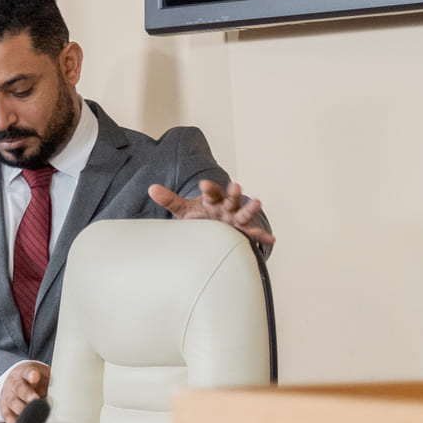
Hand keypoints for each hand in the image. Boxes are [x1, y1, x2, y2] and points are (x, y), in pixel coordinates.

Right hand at [0, 361, 48, 422]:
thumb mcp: (42, 374)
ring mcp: (8, 395)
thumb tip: (66, 389)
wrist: (15, 380)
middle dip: (27, 394)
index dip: (31, 374)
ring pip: (13, 402)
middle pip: (19, 388)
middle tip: (36, 400)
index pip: (27, 371)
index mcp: (25, 372)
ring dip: (22, 410)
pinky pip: (8, 416)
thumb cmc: (35, 379)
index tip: (35, 376)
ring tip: (31, 418)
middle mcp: (14, 383)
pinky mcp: (5, 408)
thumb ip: (51, 380)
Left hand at [148, 180, 275, 248]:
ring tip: (258, 202)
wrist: (215, 227)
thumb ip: (170, 200)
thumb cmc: (201, 216)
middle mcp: (227, 208)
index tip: (204, 184)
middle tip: (236, 185)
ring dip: (251, 209)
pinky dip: (262, 236)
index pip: (211, 192)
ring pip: (244, 214)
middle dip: (233, 193)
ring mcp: (236, 219)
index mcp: (212, 200)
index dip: (208, 188)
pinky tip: (271, 239)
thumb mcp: (185, 210)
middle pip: (231, 199)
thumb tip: (151, 188)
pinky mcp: (243, 232)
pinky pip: (254, 234)